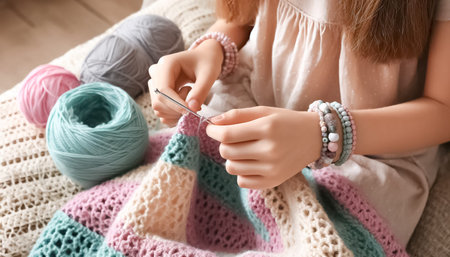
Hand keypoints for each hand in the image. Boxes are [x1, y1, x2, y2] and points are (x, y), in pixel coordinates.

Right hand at [149, 39, 222, 125]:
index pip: (163, 90)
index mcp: (166, 64)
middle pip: (158, 101)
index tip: (191, 111)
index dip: (176, 104)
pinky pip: (161, 110)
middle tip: (194, 104)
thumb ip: (201, 91)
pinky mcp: (158, 92)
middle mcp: (156, 73)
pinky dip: (173, 114)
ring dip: (176, 112)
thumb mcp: (209, 75)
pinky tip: (185, 106)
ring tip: (190, 99)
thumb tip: (192, 109)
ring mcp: (155, 83)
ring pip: (158, 108)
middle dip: (177, 109)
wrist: (205, 58)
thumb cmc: (207, 62)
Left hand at [206, 106, 320, 188]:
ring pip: (232, 168)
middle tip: (231, 138)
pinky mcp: (274, 181)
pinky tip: (250, 162)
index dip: (213, 132)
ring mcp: (272, 168)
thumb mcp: (264, 112)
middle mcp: (270, 150)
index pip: (227, 134)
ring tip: (243, 150)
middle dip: (223, 143)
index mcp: (267, 128)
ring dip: (231, 158)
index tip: (211, 129)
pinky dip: (241, 172)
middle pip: (227, 152)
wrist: (315, 138)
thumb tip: (212, 122)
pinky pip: (242, 182)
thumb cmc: (286, 122)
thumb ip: (237, 115)